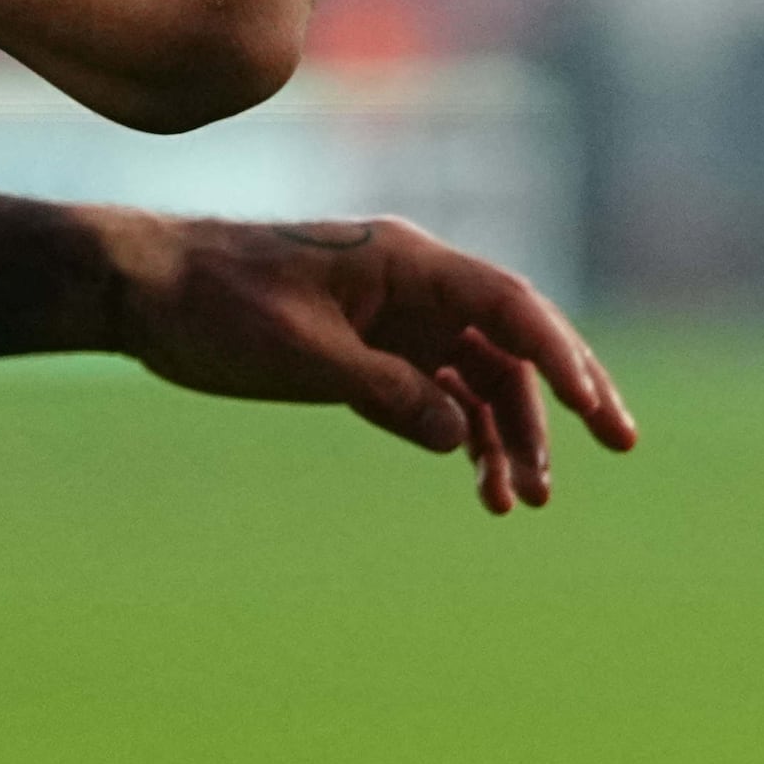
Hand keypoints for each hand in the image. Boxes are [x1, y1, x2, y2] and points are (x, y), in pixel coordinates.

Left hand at [94, 209, 638, 515]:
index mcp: (404, 262)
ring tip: (524, 501)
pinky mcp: (370, 353)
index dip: (559, 350)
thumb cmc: (216, 305)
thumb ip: (385, 393)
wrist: (145, 293)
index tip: (596, 403)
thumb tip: (459, 436)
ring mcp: (395, 320)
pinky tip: (478, 485)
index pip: (506, 302)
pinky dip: (463, 437)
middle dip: (565, 393)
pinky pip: (438, 395)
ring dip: (509, 433)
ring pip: (479, 376)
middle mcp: (413, 286)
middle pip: (510, 340)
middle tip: (618, 442)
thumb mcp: (301, 355)